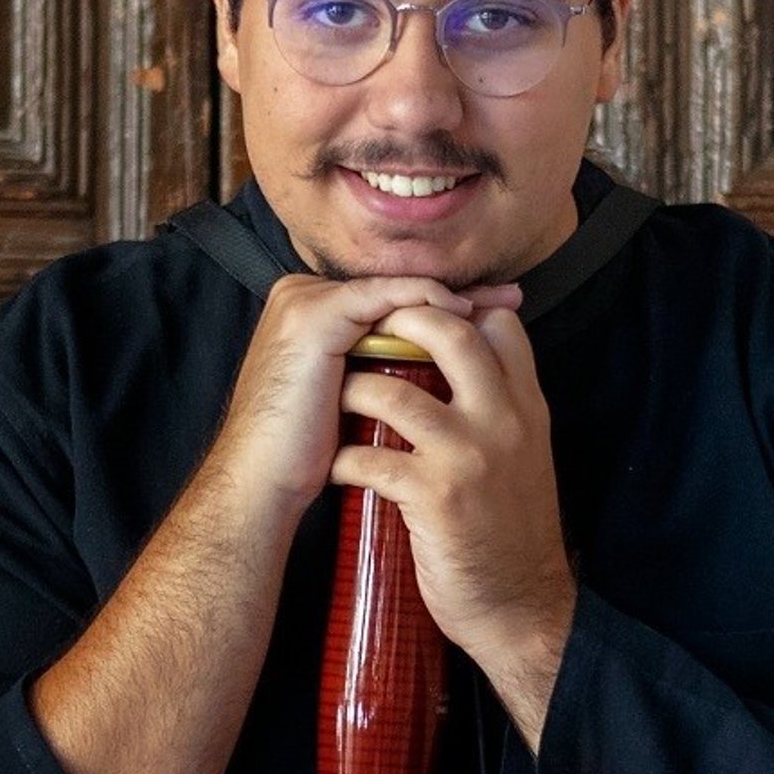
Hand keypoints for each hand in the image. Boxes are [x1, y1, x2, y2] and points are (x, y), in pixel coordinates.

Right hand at [209, 270, 522, 520]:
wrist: (261, 486)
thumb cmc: (303, 460)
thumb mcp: (349, 403)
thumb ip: (379, 374)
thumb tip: (439, 378)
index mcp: (309, 313)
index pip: (390, 298)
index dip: (444, 304)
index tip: (497, 315)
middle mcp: (302, 296)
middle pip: (397, 288)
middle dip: (458, 294)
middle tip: (511, 298)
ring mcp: (305, 302)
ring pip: (394, 287)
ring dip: (453, 294)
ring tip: (501, 303)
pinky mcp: (313, 317)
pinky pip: (383, 296)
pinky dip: (426, 301)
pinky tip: (464, 313)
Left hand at [329, 303, 575, 694]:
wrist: (521, 611)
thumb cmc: (512, 537)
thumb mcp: (526, 460)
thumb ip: (502, 414)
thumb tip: (463, 371)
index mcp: (528, 408)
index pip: (500, 326)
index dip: (454, 311)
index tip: (416, 319)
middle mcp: (504, 421)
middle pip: (448, 333)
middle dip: (396, 322)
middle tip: (361, 334)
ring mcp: (469, 456)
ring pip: (394, 391)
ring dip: (352, 391)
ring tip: (333, 402)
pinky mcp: (435, 497)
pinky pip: (370, 459)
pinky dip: (342, 461)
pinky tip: (333, 469)